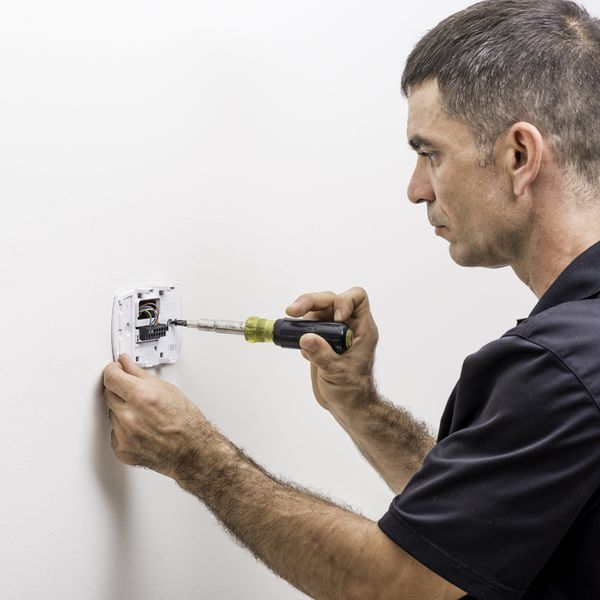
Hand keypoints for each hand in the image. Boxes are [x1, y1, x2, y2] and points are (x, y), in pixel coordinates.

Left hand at [103, 354, 205, 478]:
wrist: (192, 450)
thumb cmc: (186, 421)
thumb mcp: (167, 389)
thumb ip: (139, 374)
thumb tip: (126, 364)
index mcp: (141, 396)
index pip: (110, 377)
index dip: (113, 370)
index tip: (116, 369)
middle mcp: (130, 416)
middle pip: (109, 394)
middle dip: (120, 390)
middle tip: (136, 393)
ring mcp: (124, 435)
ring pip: (112, 414)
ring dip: (123, 411)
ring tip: (144, 415)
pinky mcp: (122, 450)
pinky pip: (114, 433)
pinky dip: (124, 430)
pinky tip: (141, 428)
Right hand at [286, 287, 378, 413]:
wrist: (347, 406)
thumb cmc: (352, 391)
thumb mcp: (338, 374)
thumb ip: (322, 355)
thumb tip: (306, 338)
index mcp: (362, 329)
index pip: (357, 298)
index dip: (344, 301)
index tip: (335, 318)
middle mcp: (347, 326)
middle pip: (330, 300)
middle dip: (311, 301)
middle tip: (292, 311)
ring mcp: (333, 333)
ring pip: (317, 310)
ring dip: (303, 313)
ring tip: (292, 321)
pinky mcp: (320, 340)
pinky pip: (308, 326)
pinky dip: (299, 331)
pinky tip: (301, 349)